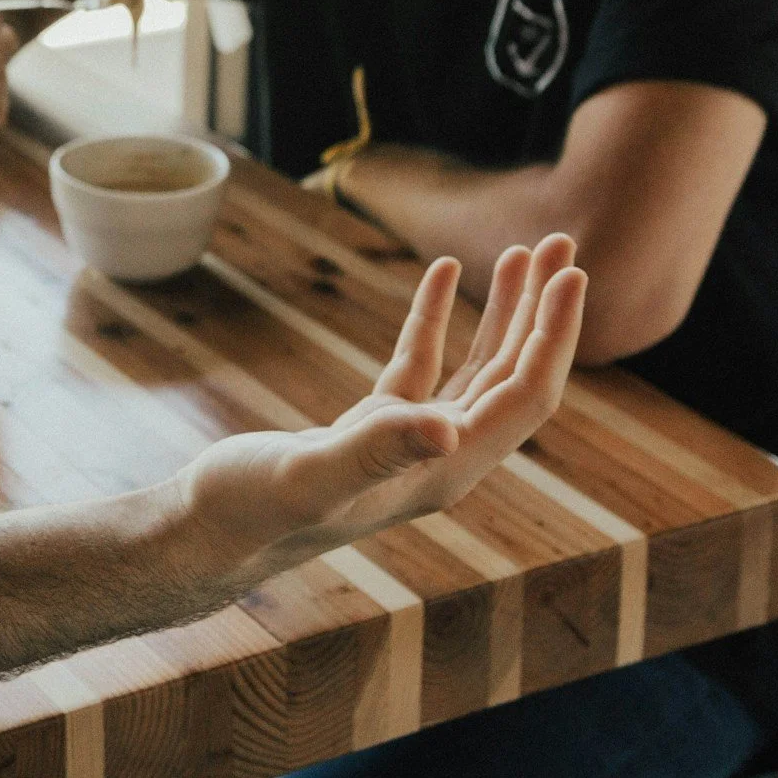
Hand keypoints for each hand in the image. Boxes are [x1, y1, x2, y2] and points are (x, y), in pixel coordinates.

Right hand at [169, 235, 585, 583]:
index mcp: (444, 469)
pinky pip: (422, 364)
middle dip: (542, 311)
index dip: (553, 336)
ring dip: (503, 313)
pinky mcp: (369, 430)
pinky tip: (442, 273)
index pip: (525, 396)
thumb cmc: (252, 511)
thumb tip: (446, 430)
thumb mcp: (314, 475)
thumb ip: (378, 449)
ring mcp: (406, 444)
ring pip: (476, 369)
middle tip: (562, 243)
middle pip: (514, 377)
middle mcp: (439, 459)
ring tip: (522, 252)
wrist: (204, 535)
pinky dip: (435, 318)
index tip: (573, 273)